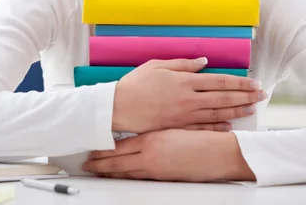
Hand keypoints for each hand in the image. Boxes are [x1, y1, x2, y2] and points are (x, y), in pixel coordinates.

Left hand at [82, 129, 255, 181]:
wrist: (218, 153)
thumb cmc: (199, 138)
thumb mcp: (172, 127)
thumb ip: (153, 131)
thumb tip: (138, 134)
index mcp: (150, 140)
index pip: (118, 147)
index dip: (102, 151)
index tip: (91, 152)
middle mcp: (149, 156)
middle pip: (117, 163)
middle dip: (99, 165)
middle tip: (86, 166)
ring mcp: (155, 170)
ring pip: (126, 173)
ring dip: (110, 173)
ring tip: (97, 172)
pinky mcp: (163, 178)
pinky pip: (138, 178)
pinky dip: (126, 177)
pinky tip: (120, 177)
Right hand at [112, 58, 265, 132]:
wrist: (118, 107)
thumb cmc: (135, 84)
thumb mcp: (157, 66)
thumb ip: (182, 64)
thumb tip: (203, 62)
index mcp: (184, 81)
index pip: (219, 81)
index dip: (239, 82)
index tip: (254, 82)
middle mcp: (188, 99)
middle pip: (224, 98)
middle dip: (246, 96)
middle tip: (263, 95)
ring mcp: (184, 115)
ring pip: (218, 114)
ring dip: (238, 111)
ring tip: (252, 109)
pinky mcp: (178, 127)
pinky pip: (203, 128)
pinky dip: (218, 127)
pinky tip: (230, 126)